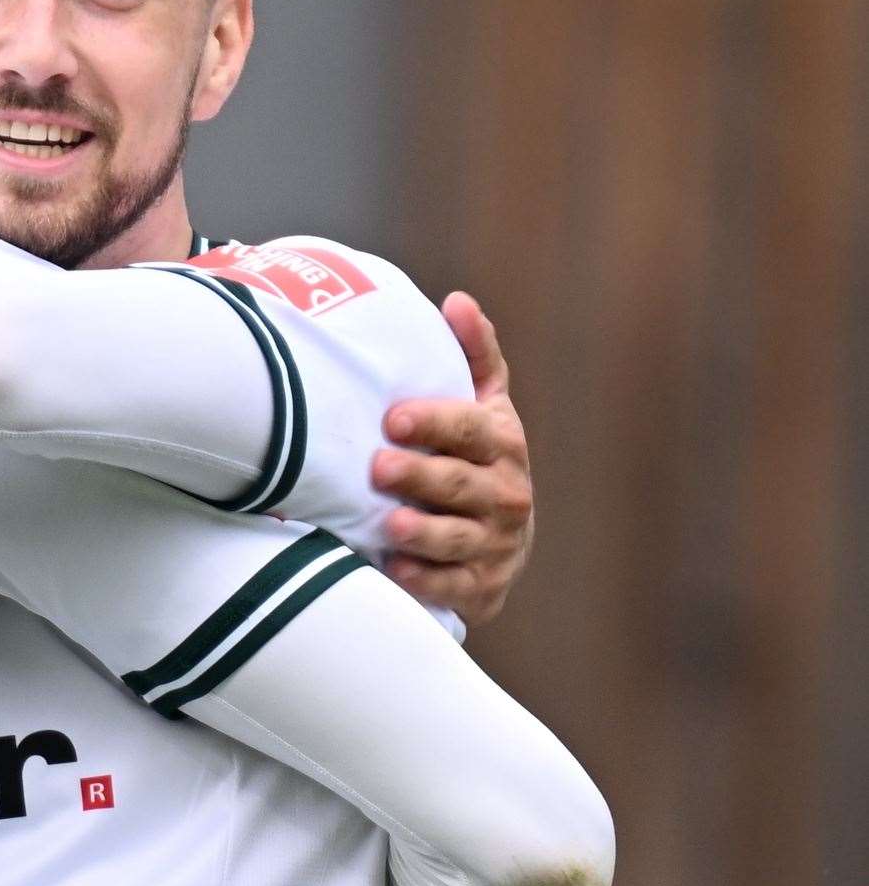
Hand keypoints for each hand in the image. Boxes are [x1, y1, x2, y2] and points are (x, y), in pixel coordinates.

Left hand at [370, 291, 532, 625]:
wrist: (500, 541)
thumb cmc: (476, 456)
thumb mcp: (483, 406)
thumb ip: (474, 355)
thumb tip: (458, 300)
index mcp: (501, 443)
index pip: (471, 428)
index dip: (436, 422)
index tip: (394, 417)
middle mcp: (505, 493)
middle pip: (460, 483)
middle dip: (420, 476)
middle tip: (379, 466)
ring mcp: (494, 543)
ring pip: (457, 537)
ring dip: (423, 531)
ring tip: (388, 523)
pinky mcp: (481, 585)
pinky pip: (454, 585)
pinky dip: (426, 580)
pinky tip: (396, 569)